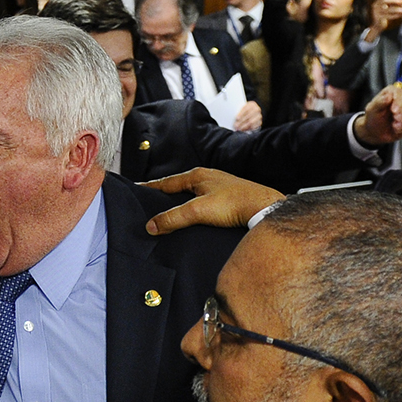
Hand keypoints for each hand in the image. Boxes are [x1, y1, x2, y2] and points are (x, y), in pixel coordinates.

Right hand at [142, 168, 282, 235]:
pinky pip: (204, 200)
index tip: (137, 188)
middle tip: (149, 200)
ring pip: (192, 193)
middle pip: (178, 186)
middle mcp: (208, 177)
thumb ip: (173, 218)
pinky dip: (194, 206)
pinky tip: (195, 215)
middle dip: (164, 193)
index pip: (166, 182)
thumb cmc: (236, 203)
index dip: (150, 187)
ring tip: (169, 210)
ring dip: (180, 200)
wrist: (264, 208)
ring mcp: (219, 186)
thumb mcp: (198, 211)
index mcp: (197, 175)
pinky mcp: (228, 196)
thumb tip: (151, 225)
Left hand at [232, 100, 261, 131]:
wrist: (253, 113)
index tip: (237, 118)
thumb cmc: (245, 111)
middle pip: (248, 116)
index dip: (241, 114)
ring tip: (239, 129)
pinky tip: (243, 130)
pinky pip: (254, 126)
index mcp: (252, 104)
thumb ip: (238, 111)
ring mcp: (259, 116)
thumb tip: (233, 117)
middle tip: (236, 126)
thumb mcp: (242, 109)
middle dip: (241, 122)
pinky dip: (248, 129)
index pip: (246, 109)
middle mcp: (257, 109)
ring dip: (244, 126)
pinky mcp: (260, 122)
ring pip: (251, 122)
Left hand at [354, 83, 401, 145]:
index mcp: (392, 91)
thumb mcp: (372, 109)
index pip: (400, 92)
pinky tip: (397, 129)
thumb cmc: (374, 117)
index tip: (393, 111)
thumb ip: (379, 102)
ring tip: (394, 126)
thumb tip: (388, 95)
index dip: (398, 101)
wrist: (376, 131)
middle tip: (396, 118)